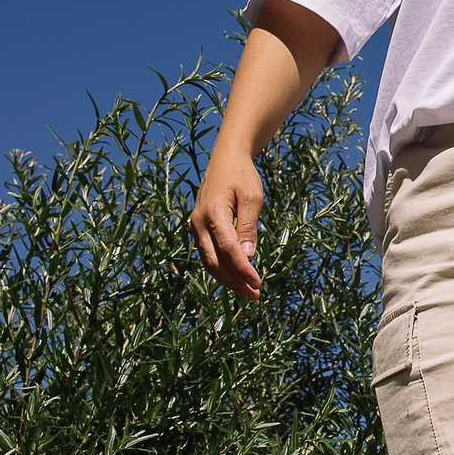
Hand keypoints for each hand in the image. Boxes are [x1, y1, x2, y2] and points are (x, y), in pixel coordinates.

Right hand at [191, 149, 265, 298]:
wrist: (225, 159)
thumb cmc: (241, 176)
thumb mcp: (251, 197)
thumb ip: (248, 227)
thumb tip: (247, 256)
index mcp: (212, 214)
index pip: (227, 249)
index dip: (242, 269)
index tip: (257, 283)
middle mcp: (199, 224)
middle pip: (214, 262)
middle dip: (234, 281)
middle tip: (255, 295)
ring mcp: (196, 227)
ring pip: (209, 262)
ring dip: (228, 279)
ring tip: (249, 291)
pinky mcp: (199, 230)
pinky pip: (208, 254)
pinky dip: (222, 268)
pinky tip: (238, 277)